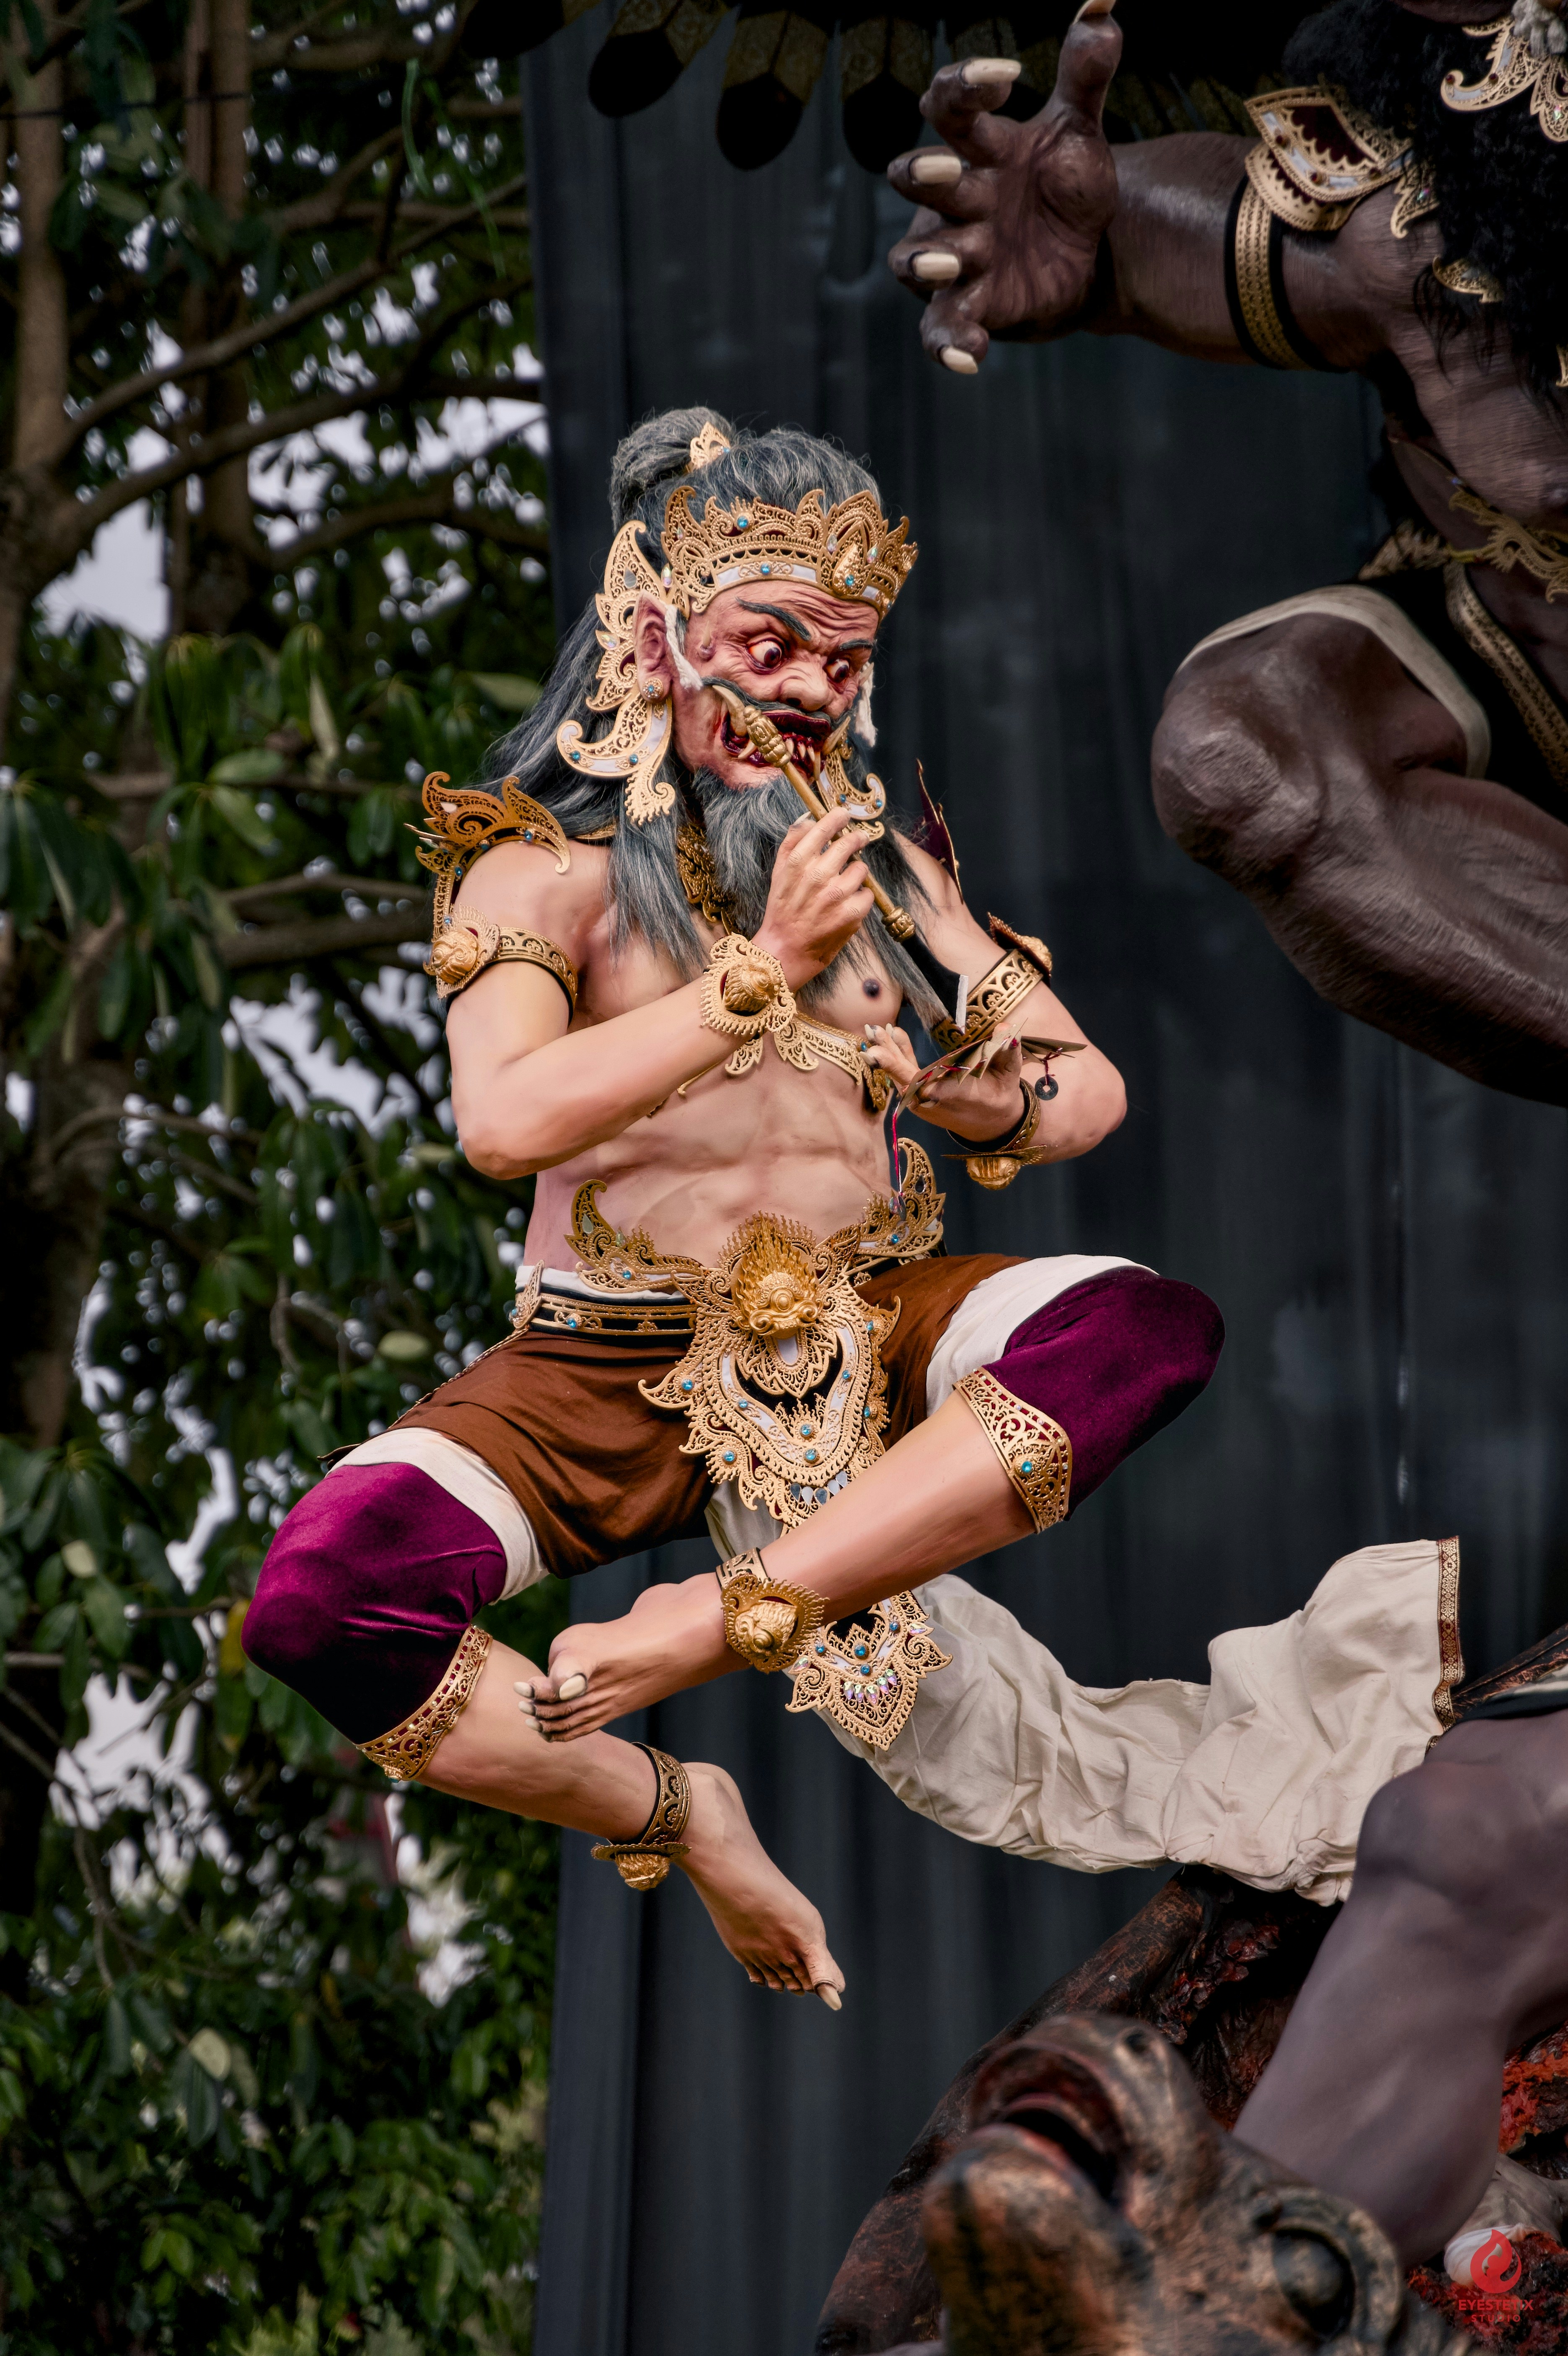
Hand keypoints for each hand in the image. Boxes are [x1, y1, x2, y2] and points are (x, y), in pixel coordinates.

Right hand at [753, 807, 874, 987]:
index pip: (825, 827)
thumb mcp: (778, 872)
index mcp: (798, 862)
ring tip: (843, 886)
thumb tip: (809, 818)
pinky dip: (860, 898)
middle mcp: (818, 875)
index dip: (838, 818)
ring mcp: (836, 894)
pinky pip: (867, 893)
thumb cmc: (782, 910)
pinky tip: (847, 906)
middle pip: (849, 843)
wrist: (785, 950)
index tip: (844, 816)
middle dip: (856, 840)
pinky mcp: (851, 913)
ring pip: (861, 868)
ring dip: (856, 874)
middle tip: (858, 841)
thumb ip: (792, 842)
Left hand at [863, 1026, 1029, 1141]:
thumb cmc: (1001, 1094)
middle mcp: (937, 1102)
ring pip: (903, 1076)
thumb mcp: (1009, 1075)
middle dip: (892, 1063)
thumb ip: (1007, 1053)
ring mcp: (925, 1102)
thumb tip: (1006, 1031)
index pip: (937, 1089)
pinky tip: (892, 1035)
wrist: (992, 1123)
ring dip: (889, 1054)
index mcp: (960, 1097)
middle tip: (873, 1043)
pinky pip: (905, 1075)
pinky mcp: (919, 1097)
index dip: (915, 1079)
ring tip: (875, 1031)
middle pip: (910, 1081)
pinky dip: (898, 1056)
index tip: (896, 1068)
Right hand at [886, 3, 1121, 374]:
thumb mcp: (1079, 131)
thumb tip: (1101, 11)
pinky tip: (971, 356)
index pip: (951, 108)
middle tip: (951, 172)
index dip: (964, 87)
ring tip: (945, 262)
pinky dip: (951, 343)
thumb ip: (1084, 78)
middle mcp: (957, 201)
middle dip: (926, 175)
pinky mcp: (973, 307)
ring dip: (925, 260)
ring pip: (916, 259)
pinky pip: (944, 329)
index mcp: (979, 150)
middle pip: (920, 179)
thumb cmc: (1066, 186)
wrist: (1089, 253)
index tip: (1007, 77)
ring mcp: (960, 257)